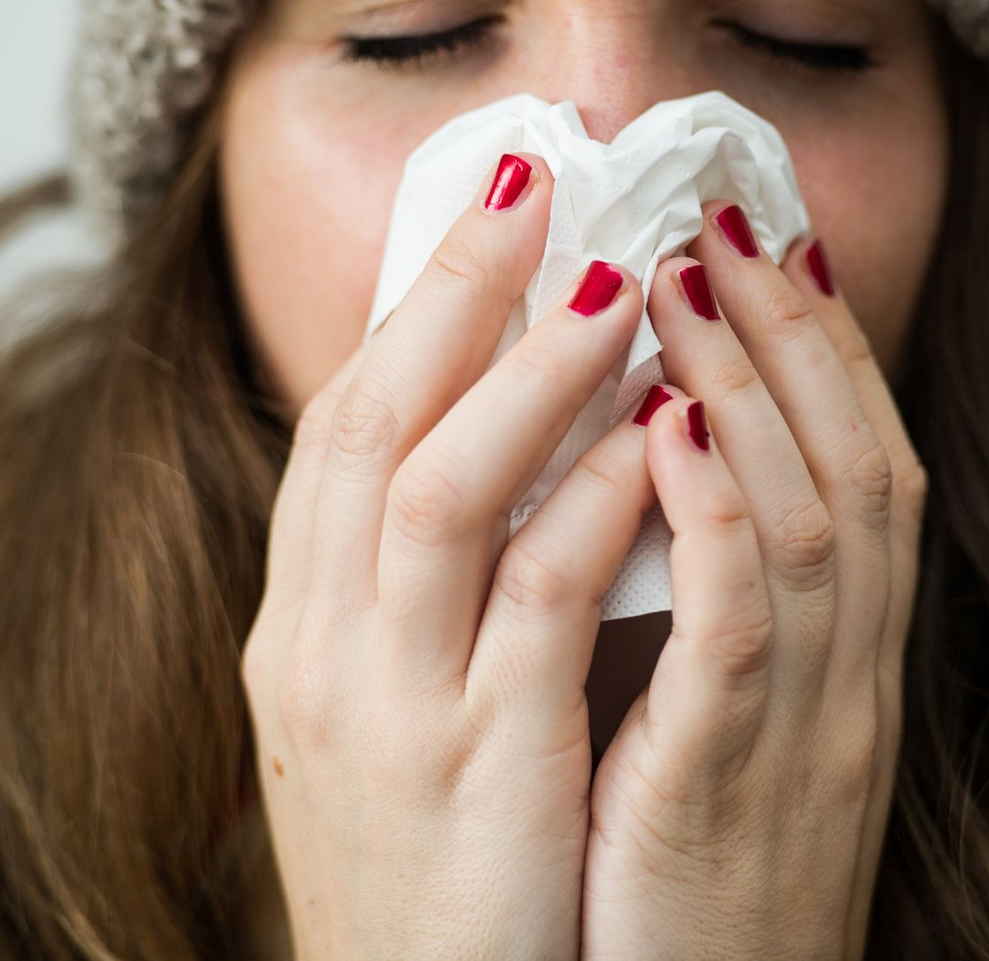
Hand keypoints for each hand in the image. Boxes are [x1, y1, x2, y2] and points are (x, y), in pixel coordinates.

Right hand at [240, 152, 661, 960]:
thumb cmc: (426, 839)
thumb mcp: (392, 693)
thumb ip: (430, 574)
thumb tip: (508, 436)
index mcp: (303, 619)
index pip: (344, 421)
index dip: (416, 303)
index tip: (489, 208)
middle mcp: (321, 645)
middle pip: (373, 422)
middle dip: (451, 291)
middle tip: (532, 181)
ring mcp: (390, 707)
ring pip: (440, 493)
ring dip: (527, 375)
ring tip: (609, 280)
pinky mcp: (478, 770)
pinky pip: (534, 606)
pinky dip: (591, 504)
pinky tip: (654, 432)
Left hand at [580, 202, 928, 960]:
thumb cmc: (682, 856)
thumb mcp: (721, 711)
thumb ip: (711, 594)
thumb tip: (653, 458)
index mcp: (840, 653)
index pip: (860, 463)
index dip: (822, 346)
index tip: (769, 245)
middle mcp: (847, 673)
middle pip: (852, 461)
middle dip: (791, 330)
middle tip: (727, 219)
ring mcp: (803, 725)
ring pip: (811, 519)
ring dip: (750, 386)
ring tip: (682, 277)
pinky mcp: (728, 784)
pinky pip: (741, 629)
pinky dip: (716, 516)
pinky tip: (669, 427)